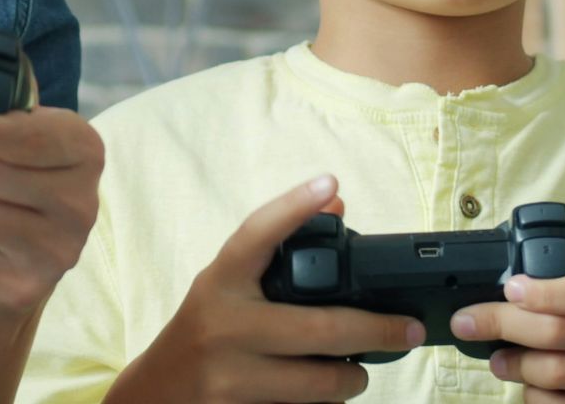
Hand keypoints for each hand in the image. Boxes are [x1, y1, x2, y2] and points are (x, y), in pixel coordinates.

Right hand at [107, 177, 425, 403]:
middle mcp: (223, 324)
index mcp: (220, 282)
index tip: (328, 182)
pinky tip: (330, 392)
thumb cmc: (200, 333)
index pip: (256, 234)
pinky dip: (328, 400)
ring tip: (361, 370)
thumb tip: (335, 203)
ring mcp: (229, 373)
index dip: (292, 206)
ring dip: (353, 377)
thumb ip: (276, 251)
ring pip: (320, 380)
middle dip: (377, 330)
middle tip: (409, 329)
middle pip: (319, 328)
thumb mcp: (227, 287)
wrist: (155, 395)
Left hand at [451, 235, 564, 402]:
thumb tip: (529, 247)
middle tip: (471, 324)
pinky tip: (529, 387)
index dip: (543, 293)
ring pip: (561, 376)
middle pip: (563, 334)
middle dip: (503, 328)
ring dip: (516, 366)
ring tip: (497, 358)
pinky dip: (541, 398)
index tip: (509, 290)